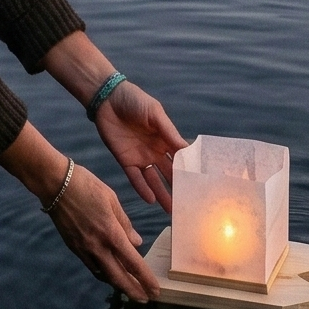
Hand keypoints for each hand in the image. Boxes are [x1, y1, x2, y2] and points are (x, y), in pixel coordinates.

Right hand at [49, 159, 160, 303]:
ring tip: (130, 290)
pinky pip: (91, 266)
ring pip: (103, 275)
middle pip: (117, 277)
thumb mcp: (112, 199)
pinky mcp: (73, 247)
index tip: (155, 291)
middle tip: (145, 299)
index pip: (133, 263)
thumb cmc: (86, 186)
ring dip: (118, 285)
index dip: (145, 280)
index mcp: (111, 233)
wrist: (55, 184)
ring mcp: (83, 249)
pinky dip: (103, 274)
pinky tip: (109, 274)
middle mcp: (97, 246)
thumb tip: (137, 243)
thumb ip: (125, 224)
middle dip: (133, 291)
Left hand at [93, 82, 185, 211]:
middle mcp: (155, 151)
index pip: (181, 159)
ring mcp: (141, 157)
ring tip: (172, 210)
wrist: (107, 99)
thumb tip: (187, 149)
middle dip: (178, 188)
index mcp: (165, 139)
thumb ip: (169, 132)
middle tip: (189, 204)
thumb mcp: (155, 114)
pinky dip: (143, 188)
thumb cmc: (134, 100)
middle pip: (169, 174)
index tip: (201, 186)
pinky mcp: (126, 160)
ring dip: (162, 194)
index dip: (190, 171)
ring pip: (154, 180)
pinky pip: (135, 178)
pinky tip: (151, 200)